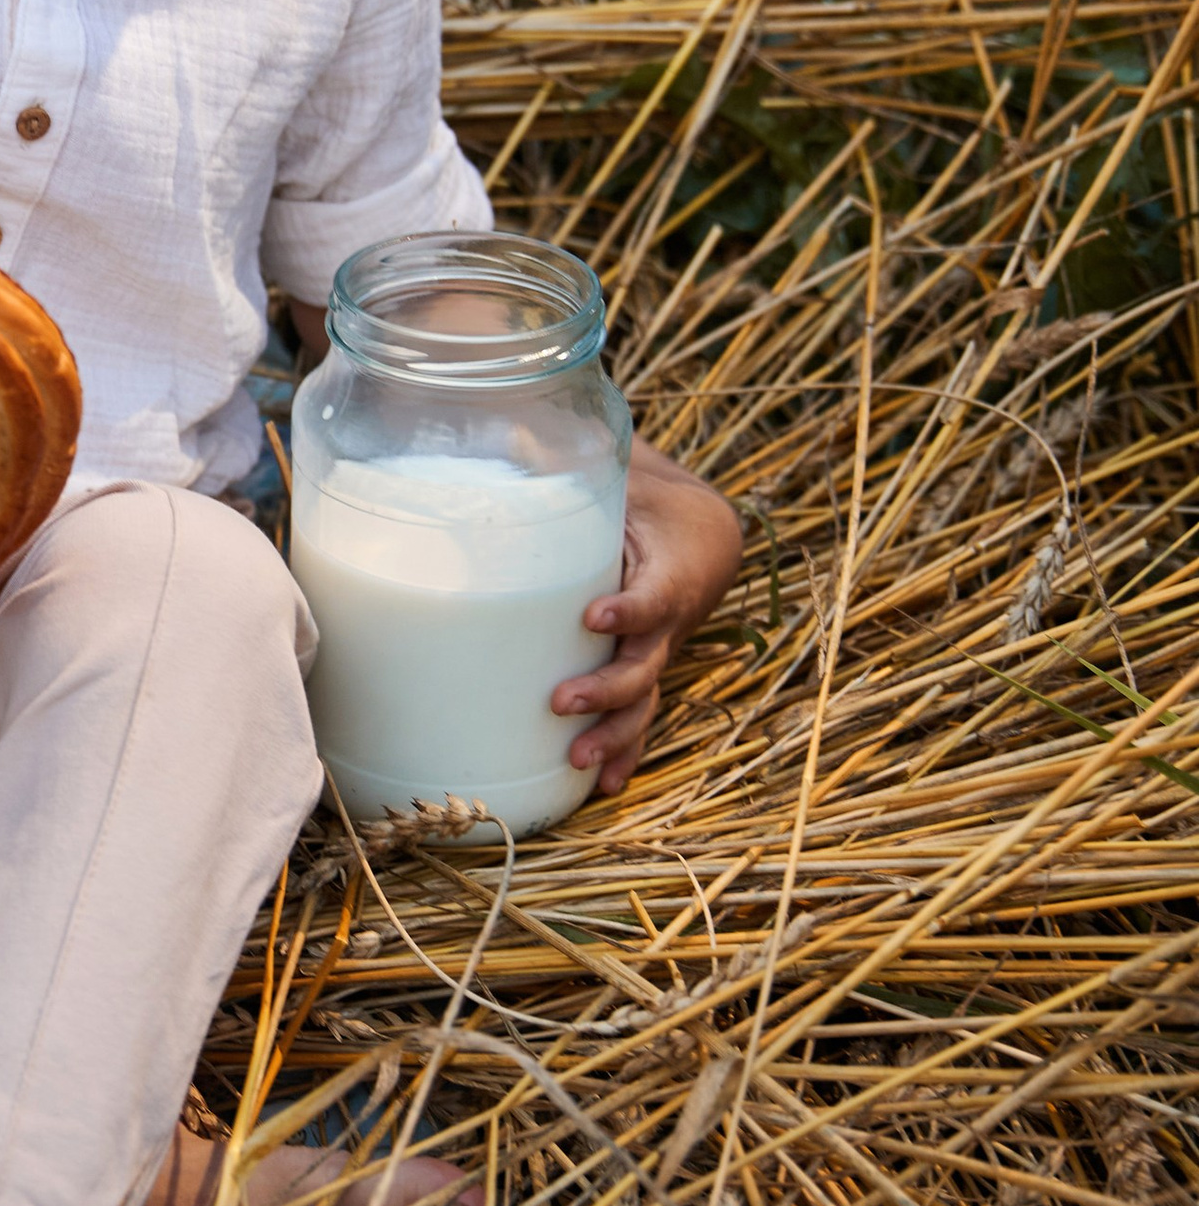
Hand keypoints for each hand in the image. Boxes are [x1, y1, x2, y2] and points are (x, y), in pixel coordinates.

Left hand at [553, 436, 741, 795]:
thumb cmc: (645, 498)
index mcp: (669, 568)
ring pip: (643, 702)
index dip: (629, 608)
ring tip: (576, 762)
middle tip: (561, 701)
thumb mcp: (617, 471)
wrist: (703, 532)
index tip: (594, 613)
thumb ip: (565, 454)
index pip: (654, 594)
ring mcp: (657, 653)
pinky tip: (598, 785)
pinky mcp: (642, 671)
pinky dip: (622, 752)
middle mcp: (668, 619)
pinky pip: (636, 718)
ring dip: (613, 735)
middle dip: (606, 688)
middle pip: (645, 663)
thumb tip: (504, 420)